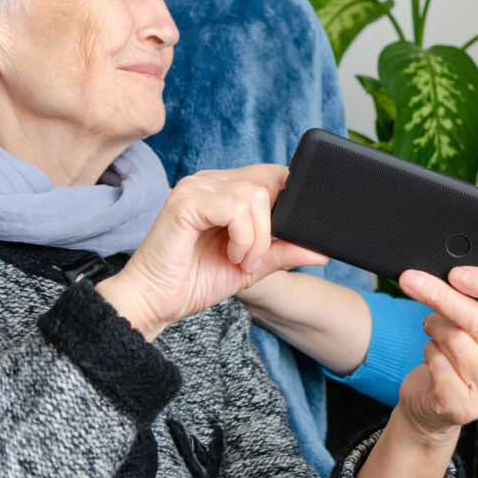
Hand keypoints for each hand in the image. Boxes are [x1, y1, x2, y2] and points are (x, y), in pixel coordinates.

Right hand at [95, 164, 325, 339]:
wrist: (156, 301)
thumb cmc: (195, 281)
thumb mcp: (253, 265)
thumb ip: (284, 251)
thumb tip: (321, 250)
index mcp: (225, 189)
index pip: (273, 176)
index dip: (286, 204)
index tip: (279, 240)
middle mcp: (210, 181)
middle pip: (269, 182)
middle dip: (272, 226)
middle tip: (253, 256)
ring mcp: (196, 187)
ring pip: (255, 196)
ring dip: (257, 238)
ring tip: (239, 259)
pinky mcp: (185, 201)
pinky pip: (235, 208)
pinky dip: (242, 237)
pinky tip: (230, 254)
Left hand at [394, 266, 477, 440]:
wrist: (436, 403)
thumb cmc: (457, 354)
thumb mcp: (473, 326)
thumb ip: (472, 302)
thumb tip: (445, 274)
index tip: (456, 273)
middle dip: (441, 295)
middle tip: (412, 280)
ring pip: (455, 340)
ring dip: (433, 327)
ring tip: (431, 328)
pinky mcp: (464, 406)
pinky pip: (439, 363)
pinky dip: (428, 351)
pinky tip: (432, 354)